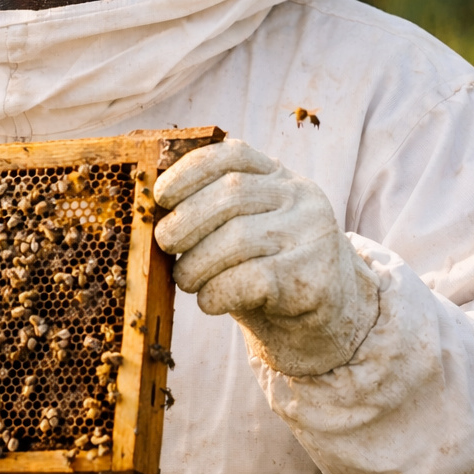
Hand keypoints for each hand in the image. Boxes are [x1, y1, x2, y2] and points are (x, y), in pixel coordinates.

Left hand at [151, 140, 378, 376]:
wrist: (322, 318)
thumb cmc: (264, 266)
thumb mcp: (242, 225)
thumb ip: (210, 209)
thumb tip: (152, 211)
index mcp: (279, 175)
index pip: (233, 154)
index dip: (189, 170)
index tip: (161, 195)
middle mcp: (301, 196)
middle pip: (231, 194)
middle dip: (186, 221)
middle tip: (166, 246)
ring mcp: (312, 235)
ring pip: (239, 237)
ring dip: (197, 263)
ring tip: (187, 279)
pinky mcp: (313, 278)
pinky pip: (252, 279)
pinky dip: (218, 291)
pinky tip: (210, 301)